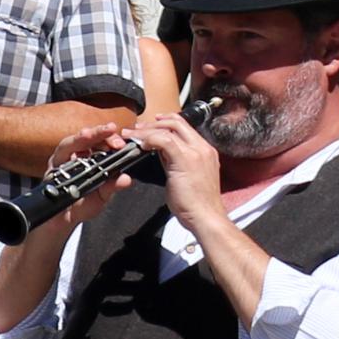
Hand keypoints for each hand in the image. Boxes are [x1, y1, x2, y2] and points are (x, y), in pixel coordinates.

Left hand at [138, 106, 225, 222]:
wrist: (206, 216)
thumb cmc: (195, 202)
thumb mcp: (185, 174)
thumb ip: (174, 160)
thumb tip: (160, 151)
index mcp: (205, 150)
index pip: (184, 126)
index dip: (165, 123)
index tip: (149, 126)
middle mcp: (203, 148)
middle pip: (177, 122)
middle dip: (153, 123)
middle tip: (136, 128)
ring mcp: (196, 152)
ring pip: (169, 129)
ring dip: (147, 130)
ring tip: (132, 135)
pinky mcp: (185, 159)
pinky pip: (164, 140)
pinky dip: (149, 139)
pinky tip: (141, 145)